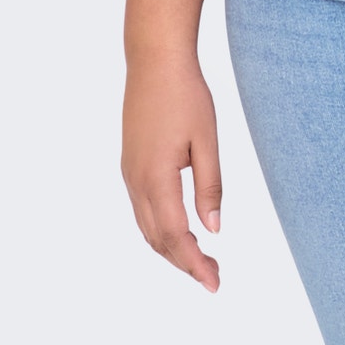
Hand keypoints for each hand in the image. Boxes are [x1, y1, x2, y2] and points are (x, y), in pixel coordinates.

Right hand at [122, 53, 222, 292]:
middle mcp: (136, 181)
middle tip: (214, 277)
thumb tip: (214, 230)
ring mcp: (129, 173)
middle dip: (184, 263)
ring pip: (146, 227)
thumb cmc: (185, 94)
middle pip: (157, 239)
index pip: (175, 235)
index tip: (215, 283)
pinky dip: (159, 230)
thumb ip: (210, 186)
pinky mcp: (130, 164)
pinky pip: (142, 210)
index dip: (194, 264)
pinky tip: (178, 231)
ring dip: (170, 249)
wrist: (154, 61)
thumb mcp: (206, 139)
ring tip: (200, 261)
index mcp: (155, 177)